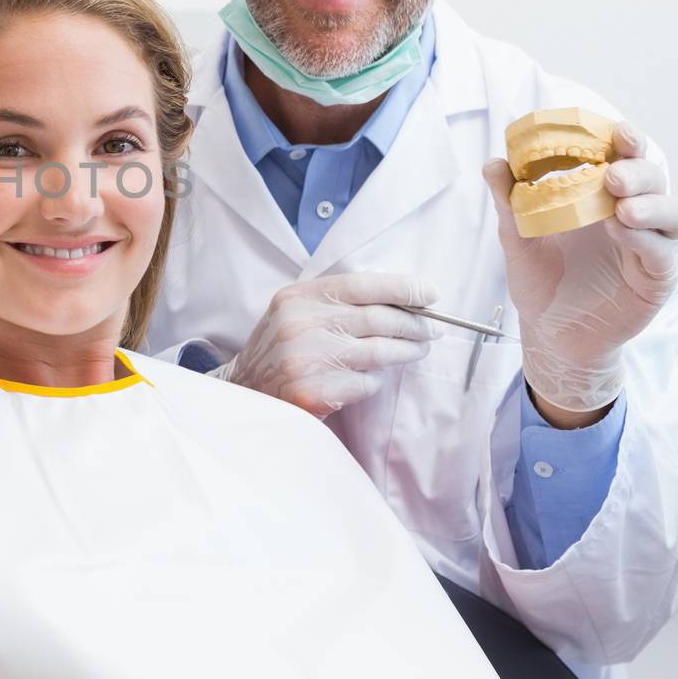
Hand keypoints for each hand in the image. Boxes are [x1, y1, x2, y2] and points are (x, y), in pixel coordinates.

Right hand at [221, 273, 440, 417]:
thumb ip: (337, 302)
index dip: (402, 288)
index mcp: (297, 298)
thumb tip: (403, 301)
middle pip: (377, 319)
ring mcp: (306, 360)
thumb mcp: (296, 312)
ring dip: (407, 352)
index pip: (360, 285)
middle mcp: (300, 325)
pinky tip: (369, 377)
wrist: (244, 391)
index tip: (430, 294)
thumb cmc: (282, 348)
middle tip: (433, 329)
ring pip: (379, 352)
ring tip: (417, 350)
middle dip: (415, 324)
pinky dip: (374, 380)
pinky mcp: (315, 393)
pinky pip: (366, 383)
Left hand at [481, 121, 677, 414]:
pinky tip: (622, 230)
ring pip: (673, 211)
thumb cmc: (539, 280)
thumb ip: (509, 200)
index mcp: (602, 196)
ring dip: (651, 202)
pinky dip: (645, 238)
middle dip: (637, 168)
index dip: (624, 140)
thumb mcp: (517, 237)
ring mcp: (649, 245)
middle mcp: (632, 214)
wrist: (549, 333)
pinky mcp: (656, 278)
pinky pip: (662, 252)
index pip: (623, 157)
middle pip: (653, 178)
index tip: (613, 129)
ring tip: (620, 205)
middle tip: (612, 173)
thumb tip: (494, 163)